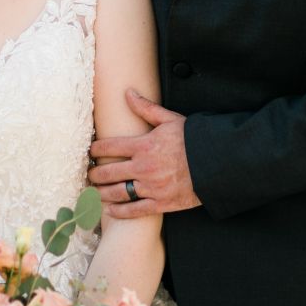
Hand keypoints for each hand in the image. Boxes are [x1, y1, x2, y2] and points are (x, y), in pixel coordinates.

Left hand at [88, 89, 200, 216]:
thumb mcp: (170, 119)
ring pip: (118, 193)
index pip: (109, 147)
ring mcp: (151, 187)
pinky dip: (119, 212)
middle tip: (89, 174)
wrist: (216, 163)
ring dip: (102, 193)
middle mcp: (143, 167)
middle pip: (109, 172)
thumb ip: (146, 108)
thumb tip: (128, 93)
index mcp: (143, 145)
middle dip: (95, 173)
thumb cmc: (193, 140)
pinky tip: (109, 210)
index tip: (90, 150)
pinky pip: (135, 210)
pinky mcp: (161, 203)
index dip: (96, 149)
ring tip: (95, 192)